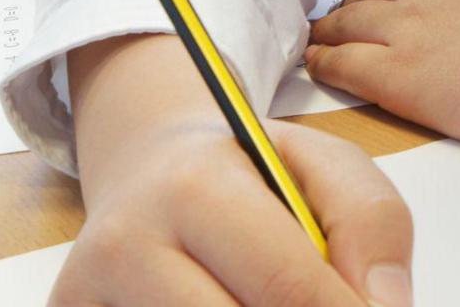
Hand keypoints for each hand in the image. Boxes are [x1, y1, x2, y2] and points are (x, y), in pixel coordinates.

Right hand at [55, 35, 412, 306]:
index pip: (285, 285)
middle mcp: (127, 244)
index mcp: (196, 188)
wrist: (146, 170)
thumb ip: (369, 223)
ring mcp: (89, 293)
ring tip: (266, 297)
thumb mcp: (323, 165)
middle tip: (328, 305)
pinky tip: (225, 301)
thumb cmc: (247, 173)